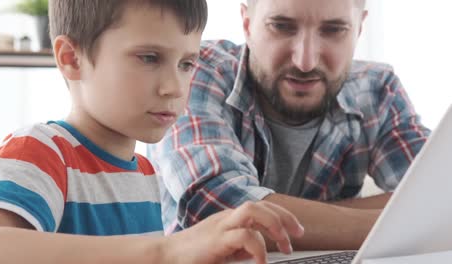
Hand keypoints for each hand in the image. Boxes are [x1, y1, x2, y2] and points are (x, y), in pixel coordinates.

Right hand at [166, 201, 303, 263]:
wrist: (165, 257)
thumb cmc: (193, 255)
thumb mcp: (224, 249)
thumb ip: (241, 247)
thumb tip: (261, 252)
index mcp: (230, 219)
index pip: (261, 207)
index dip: (282, 216)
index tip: (296, 233)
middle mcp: (227, 218)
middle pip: (260, 204)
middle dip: (285, 218)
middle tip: (297, 236)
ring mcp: (221, 226)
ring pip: (253, 210)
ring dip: (274, 224)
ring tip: (283, 244)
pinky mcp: (216, 239)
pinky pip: (244, 236)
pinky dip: (259, 249)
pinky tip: (261, 262)